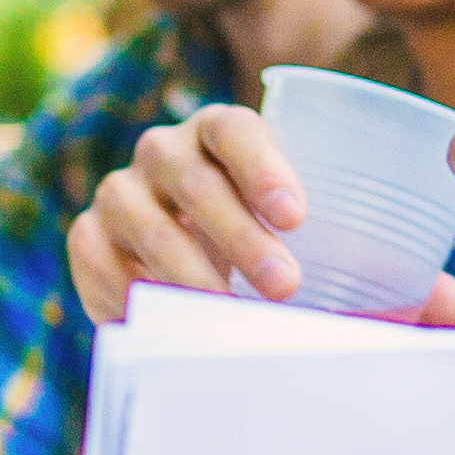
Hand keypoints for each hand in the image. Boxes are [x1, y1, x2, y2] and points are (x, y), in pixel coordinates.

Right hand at [67, 109, 309, 319]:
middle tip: (284, 284)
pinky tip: (171, 325)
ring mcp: (119, 190)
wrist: (175, 247)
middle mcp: (162, 150)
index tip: (295, 217)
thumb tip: (368, 302)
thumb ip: (305, 235)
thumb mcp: (276, 218)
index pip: (236, 131)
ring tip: (231, 316)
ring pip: (155, 230)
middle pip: (198, 185)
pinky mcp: (87, 235)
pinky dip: (141, 298)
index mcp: (217, 129)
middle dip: (243, 239)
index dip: (265, 169)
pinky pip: (106, 266)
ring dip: (196, 277)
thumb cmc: (247, 227)